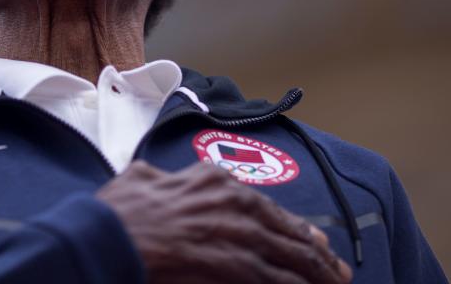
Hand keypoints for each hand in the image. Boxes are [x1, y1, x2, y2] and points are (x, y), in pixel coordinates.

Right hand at [97, 160, 352, 283]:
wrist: (111, 238)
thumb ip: (160, 178)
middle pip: (289, 231)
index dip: (294, 227)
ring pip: (294, 256)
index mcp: (213, 179)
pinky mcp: (238, 265)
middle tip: (339, 272)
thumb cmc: (119, 212)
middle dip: (318, 255)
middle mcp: (235, 201)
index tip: (313, 240)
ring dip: (320, 274)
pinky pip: (281, 280)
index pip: (266, 206)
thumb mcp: (140, 178)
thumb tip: (156, 178)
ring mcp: (240, 234)